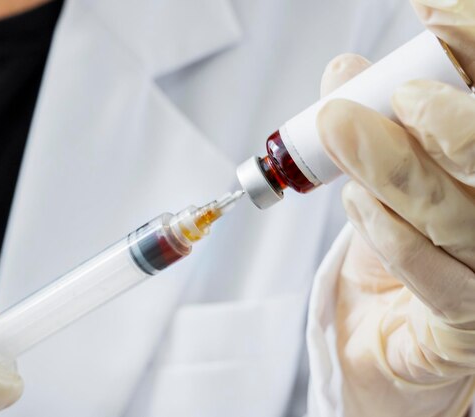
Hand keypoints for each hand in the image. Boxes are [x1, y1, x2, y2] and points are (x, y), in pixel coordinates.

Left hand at [314, 2, 474, 414]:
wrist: (390, 343)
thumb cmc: (400, 253)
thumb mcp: (387, 181)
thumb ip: (373, 128)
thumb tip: (343, 74)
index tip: (429, 10)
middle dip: (453, 122)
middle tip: (394, 92)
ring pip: (464, 218)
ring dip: (397, 168)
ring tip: (341, 129)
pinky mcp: (471, 331)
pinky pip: (444, 285)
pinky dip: (394, 237)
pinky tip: (358, 203)